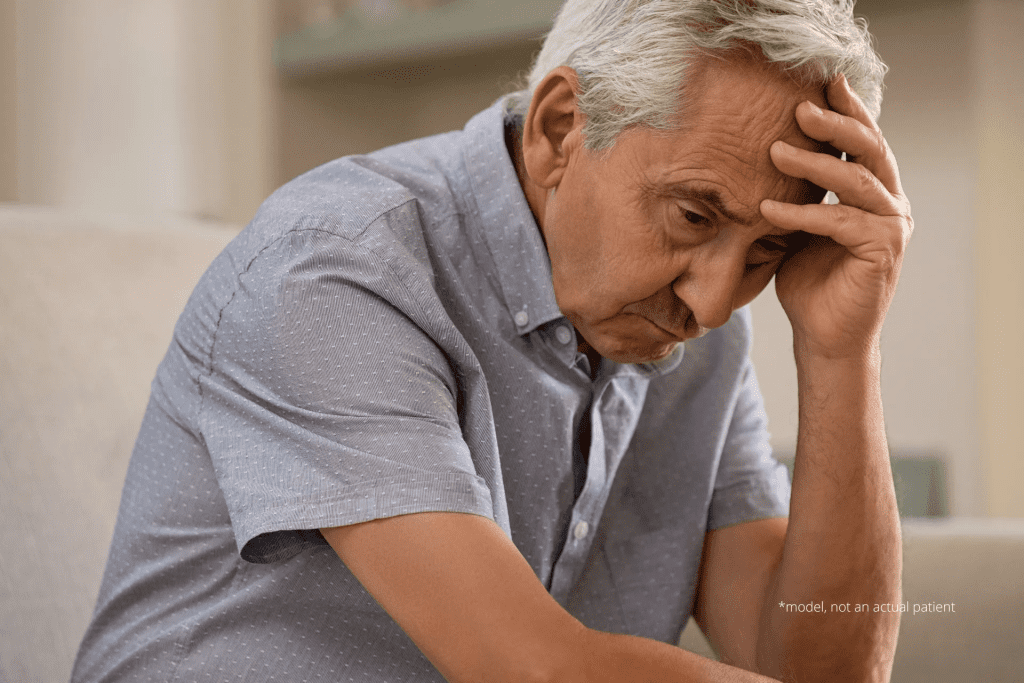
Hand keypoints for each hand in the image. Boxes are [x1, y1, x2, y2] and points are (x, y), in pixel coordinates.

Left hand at [761, 74, 912, 360]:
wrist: (822, 335)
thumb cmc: (808, 282)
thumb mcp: (796, 227)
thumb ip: (795, 193)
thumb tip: (758, 155)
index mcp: (874, 193)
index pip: (863, 143)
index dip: (846, 111)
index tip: (821, 83)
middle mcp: (890, 204)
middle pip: (869, 149)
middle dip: (835, 123)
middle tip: (800, 107)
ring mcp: (892, 226)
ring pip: (856, 180)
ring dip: (814, 162)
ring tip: (774, 150)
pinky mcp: (883, 250)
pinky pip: (840, 220)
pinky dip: (802, 212)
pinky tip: (768, 208)